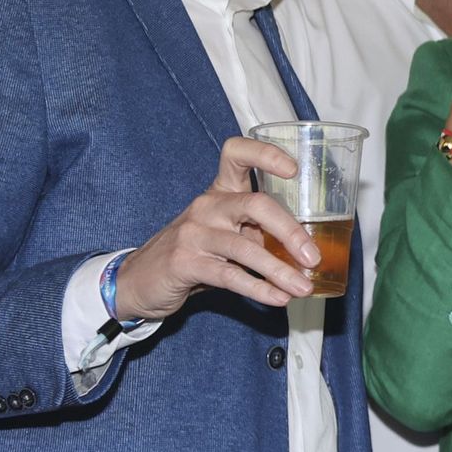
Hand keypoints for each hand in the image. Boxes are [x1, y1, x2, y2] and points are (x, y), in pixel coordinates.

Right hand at [111, 137, 317, 319]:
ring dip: (280, 271)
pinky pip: (230, 276)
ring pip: (246, 248)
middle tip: (312, 257)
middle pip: (256, 204)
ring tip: (303, 287)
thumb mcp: (225, 235)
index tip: (294, 169)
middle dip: (291, 231)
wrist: (139, 280)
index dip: (266, 154)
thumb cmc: (192, 253)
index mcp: (220, 192)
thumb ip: (258, 234)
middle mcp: (207, 206)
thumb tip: (306, 250)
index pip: (237, 153)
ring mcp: (193, 233)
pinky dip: (259, 288)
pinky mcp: (185, 262)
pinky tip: (278, 298)